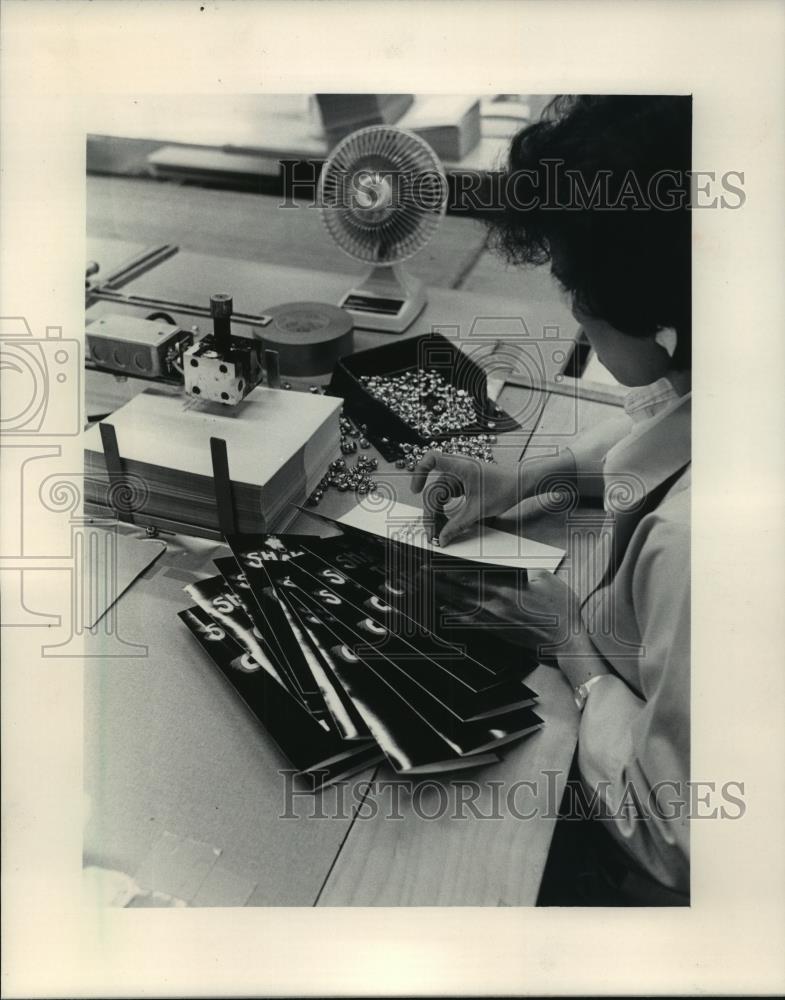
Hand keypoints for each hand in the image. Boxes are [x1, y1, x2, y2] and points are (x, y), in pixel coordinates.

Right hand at [410, 451, 521, 546]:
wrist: (521, 483)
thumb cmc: (505, 488)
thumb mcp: (479, 510)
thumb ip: (458, 525)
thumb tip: (443, 538)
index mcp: (461, 467)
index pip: (432, 459)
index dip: (419, 472)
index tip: (416, 490)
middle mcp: (457, 469)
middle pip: (433, 489)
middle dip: (431, 512)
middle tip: (432, 532)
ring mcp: (458, 476)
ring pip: (439, 495)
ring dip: (437, 513)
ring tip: (439, 531)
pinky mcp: (461, 484)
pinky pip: (446, 496)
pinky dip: (444, 509)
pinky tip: (445, 523)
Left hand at [431, 568, 584, 657]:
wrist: (565, 639)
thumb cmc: (559, 608)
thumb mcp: (545, 578)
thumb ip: (522, 569)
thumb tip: (508, 564)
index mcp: (506, 588)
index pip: (470, 575)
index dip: (448, 569)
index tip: (433, 563)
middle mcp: (495, 603)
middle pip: (459, 589)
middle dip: (437, 580)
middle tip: (419, 572)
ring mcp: (493, 619)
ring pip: (460, 604)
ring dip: (441, 595)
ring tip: (424, 586)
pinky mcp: (496, 631)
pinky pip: (469, 621)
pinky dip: (454, 614)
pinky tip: (443, 609)